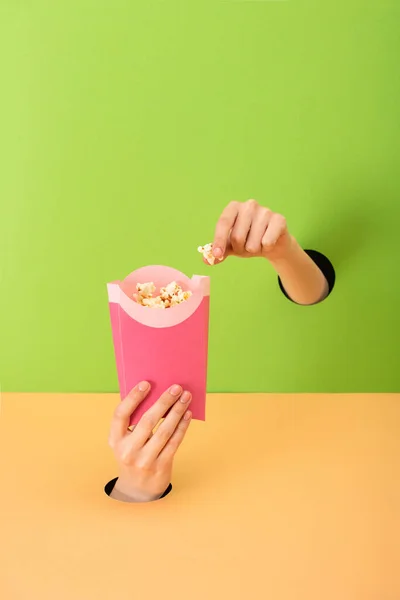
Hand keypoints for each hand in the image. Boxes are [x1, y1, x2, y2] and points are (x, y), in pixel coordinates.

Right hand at [108, 382, 191, 502]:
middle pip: (147, 421)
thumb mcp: (126, 441)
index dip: (133, 398)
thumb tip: (157, 393)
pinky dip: (182, 426)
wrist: (137, 490)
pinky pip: (174, 442)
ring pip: (164, 431)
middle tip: (176, 388)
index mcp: (115, 440)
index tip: (146, 383)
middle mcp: (127, 450)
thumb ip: (135, 421)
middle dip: (164, 402)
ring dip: (177, 411)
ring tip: (186, 397)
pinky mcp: (160, 467)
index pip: (120, 415)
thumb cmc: (134, 454)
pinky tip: (188, 414)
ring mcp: (144, 460)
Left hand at [209, 199, 293, 263]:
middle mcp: (249, 205)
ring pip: (253, 243)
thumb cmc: (248, 241)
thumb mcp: (231, 246)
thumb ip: (219, 251)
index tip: (217, 255)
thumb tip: (207, 260)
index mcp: (234, 207)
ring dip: (254, 250)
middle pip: (237, 236)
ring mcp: (265, 211)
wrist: (273, 244)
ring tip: (258, 245)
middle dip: (240, 249)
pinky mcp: (279, 219)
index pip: (223, 223)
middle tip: (246, 247)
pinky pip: (267, 242)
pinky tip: (269, 243)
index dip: (218, 240)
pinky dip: (266, 248)